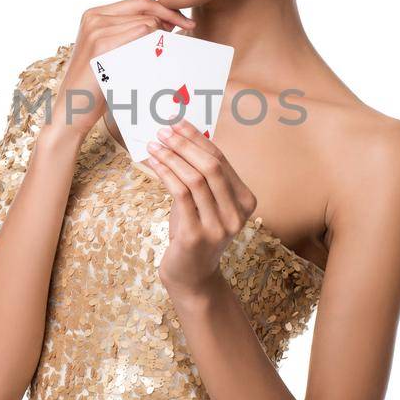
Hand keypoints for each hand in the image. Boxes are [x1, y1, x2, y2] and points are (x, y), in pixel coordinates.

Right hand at [51, 0, 194, 137]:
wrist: (71, 110)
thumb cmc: (96, 85)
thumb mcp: (112, 52)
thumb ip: (130, 34)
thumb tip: (165, 24)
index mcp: (95, 14)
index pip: (139, 2)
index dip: (164, 9)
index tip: (183, 22)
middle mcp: (94, 16)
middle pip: (145, 7)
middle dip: (171, 16)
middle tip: (188, 29)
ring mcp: (96, 29)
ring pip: (146, 22)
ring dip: (161, 37)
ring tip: (168, 53)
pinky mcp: (101, 44)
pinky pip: (141, 34)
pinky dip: (153, 45)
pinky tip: (157, 59)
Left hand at [144, 119, 259, 298]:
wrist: (191, 276)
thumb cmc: (194, 233)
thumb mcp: (202, 203)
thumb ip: (199, 177)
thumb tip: (178, 138)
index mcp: (245, 201)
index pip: (222, 160)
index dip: (198, 139)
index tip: (178, 123)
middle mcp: (237, 213)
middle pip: (212, 167)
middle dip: (185, 144)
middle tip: (163, 131)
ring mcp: (220, 226)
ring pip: (196, 179)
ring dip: (172, 157)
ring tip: (154, 145)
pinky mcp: (197, 235)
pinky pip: (181, 195)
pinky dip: (166, 173)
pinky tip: (153, 163)